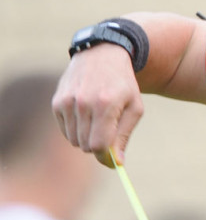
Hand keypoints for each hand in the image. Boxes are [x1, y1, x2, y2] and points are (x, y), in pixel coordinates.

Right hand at [52, 44, 143, 166]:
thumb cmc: (123, 85)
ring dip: (87, 137)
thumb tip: (116, 163)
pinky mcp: (56, 102)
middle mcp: (83, 103)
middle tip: (109, 133)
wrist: (101, 56)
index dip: (106, 157)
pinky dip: (76, 129)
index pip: (99, 145)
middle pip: (86, 146)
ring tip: (98, 120)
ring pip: (74, 140)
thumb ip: (124, 135)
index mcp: (106, 104)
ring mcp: (66, 102)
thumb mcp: (135, 107)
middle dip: (99, 146)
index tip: (113, 158)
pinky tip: (86, 114)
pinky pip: (65, 131)